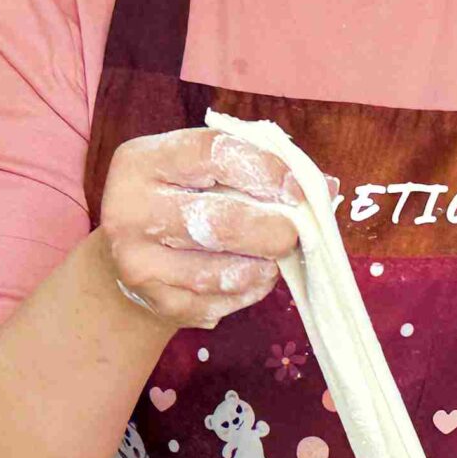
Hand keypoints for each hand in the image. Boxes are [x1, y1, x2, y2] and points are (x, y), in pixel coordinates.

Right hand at [95, 127, 299, 329]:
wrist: (129, 260)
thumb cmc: (182, 202)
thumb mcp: (207, 172)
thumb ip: (260, 170)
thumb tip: (327, 187)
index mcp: (144, 161)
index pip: (213, 155)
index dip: (265, 170)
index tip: (297, 189)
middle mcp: (129, 209)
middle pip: (218, 222)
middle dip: (270, 230)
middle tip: (294, 234)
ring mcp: (136, 261)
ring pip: (218, 271)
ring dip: (260, 267)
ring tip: (272, 259)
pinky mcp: (153, 302)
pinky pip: (214, 303)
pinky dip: (245, 293)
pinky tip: (250, 280)